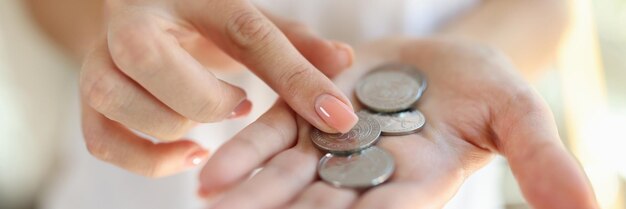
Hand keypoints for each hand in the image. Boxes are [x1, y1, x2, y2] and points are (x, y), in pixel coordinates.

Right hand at [79, 0, 358, 176]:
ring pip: (120, 102)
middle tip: (238, 104)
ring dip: (175, 127)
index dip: (297, 76)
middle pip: (150, 60)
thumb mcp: (252, 22)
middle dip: (206, 101)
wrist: (145, 15)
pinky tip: (189, 152)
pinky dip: (148, 160)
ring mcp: (100, 57)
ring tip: (208, 118)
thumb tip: (344, 61)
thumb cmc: (206, 20)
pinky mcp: (88, 95)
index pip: (248, 31)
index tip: (337, 114)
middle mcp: (132, 19)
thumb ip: (296, 44)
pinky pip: (102, 141)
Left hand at [198, 38, 598, 208]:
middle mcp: (365, 176)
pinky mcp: (306, 112)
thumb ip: (539, 160)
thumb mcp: (515, 117)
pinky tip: (211, 175)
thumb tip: (591, 208)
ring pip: (287, 179)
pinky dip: (244, 154)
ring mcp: (331, 146)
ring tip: (214, 203)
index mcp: (413, 186)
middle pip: (320, 207)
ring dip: (252, 194)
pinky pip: (272, 135)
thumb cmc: (485, 89)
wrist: (444, 61)